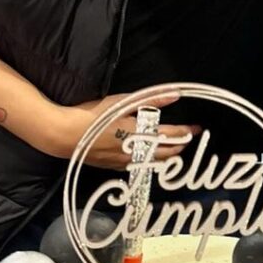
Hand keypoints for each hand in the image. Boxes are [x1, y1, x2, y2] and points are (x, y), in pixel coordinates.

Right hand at [57, 91, 198, 169]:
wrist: (65, 136)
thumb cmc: (93, 116)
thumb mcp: (122, 102)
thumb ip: (151, 99)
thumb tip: (175, 94)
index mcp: (141, 135)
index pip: (171, 135)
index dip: (186, 132)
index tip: (197, 129)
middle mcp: (136, 153)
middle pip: (167, 153)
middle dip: (180, 147)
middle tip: (188, 139)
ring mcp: (125, 163)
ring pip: (154, 163)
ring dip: (167, 155)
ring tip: (174, 147)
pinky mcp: (114, 168)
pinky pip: (139, 166)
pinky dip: (150, 160)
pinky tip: (149, 156)